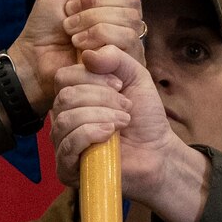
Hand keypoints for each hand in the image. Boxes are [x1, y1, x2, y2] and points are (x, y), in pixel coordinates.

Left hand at [4, 0, 144, 114]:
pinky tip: (81, 47)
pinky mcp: (126, 61)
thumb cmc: (46, 22)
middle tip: (69, 12)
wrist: (34, 57)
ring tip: (71, 31)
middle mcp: (126, 16)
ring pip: (130, 18)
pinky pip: (126, 39)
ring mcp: (129, 40)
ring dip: (92, 21)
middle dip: (93, 2)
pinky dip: (97, 38)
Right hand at [50, 46, 208, 221]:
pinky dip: (91, 134)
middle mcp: (63, 117)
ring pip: (66, 119)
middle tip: (126, 107)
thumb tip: (87, 53)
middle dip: (101, 98)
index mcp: (74, 95)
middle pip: (65, 96)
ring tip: (123, 121)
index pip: (64, 76)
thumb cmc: (145, 117)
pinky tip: (110, 134)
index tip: (120, 85)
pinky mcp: (66, 167)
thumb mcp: (135, 76)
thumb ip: (115, 57)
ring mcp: (63, 143)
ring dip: (101, 116)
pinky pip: (68, 143)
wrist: (158, 152)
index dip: (92, 77)